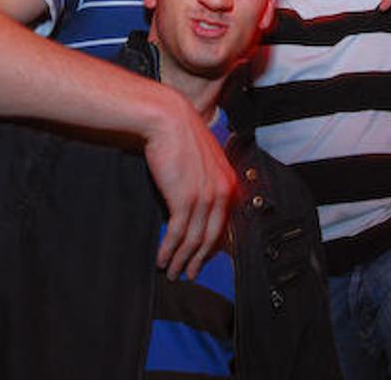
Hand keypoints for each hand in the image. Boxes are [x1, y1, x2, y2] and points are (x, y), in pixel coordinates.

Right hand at [143, 95, 235, 279]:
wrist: (167, 119)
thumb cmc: (180, 133)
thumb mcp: (202, 158)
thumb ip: (205, 180)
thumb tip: (196, 201)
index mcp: (228, 182)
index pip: (223, 222)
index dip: (212, 245)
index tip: (203, 257)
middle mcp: (221, 192)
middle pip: (211, 237)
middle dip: (198, 260)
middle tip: (188, 273)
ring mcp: (204, 197)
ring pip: (194, 240)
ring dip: (181, 260)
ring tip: (172, 272)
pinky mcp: (184, 199)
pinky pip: (177, 233)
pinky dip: (169, 250)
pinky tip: (162, 258)